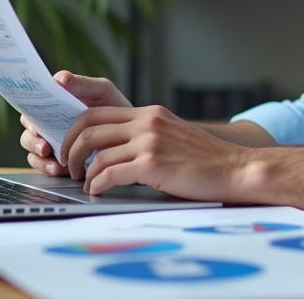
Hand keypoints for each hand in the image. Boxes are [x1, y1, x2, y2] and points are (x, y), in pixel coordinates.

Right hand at [19, 72, 132, 176]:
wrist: (131, 132)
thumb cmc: (114, 106)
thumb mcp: (102, 90)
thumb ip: (81, 84)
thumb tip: (59, 78)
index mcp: (55, 103)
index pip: (31, 106)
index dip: (27, 114)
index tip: (35, 124)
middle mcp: (49, 122)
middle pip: (28, 130)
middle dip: (32, 140)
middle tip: (44, 147)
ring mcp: (52, 141)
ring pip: (33, 150)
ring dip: (39, 158)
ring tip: (56, 164)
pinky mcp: (58, 159)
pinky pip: (44, 166)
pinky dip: (48, 169)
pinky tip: (59, 170)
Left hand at [64, 104, 250, 200]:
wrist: (234, 169)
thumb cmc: (205, 160)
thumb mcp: (172, 136)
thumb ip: (146, 136)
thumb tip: (116, 151)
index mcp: (149, 113)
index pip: (97, 112)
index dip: (76, 130)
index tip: (71, 147)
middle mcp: (147, 122)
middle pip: (89, 127)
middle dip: (70, 148)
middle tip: (69, 166)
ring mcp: (149, 142)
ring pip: (96, 152)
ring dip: (84, 171)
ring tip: (85, 183)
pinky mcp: (152, 164)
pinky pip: (110, 173)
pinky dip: (97, 184)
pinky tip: (98, 191)